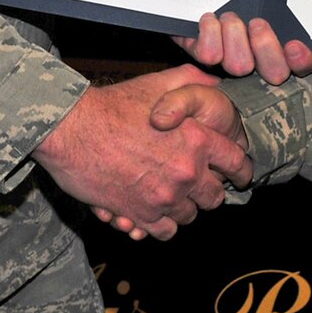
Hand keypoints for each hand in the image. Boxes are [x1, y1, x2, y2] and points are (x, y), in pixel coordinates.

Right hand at [34, 64, 250, 239]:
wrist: (72, 129)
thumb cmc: (113, 105)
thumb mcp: (158, 83)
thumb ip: (193, 81)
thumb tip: (216, 82)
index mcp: (198, 139)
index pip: (237, 163)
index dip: (239, 169)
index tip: (237, 174)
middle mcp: (186, 172)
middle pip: (216, 196)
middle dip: (209, 191)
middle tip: (197, 185)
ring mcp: (164, 197)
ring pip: (190, 216)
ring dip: (183, 207)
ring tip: (170, 195)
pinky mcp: (140, 215)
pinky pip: (164, 231)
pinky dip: (161, 224)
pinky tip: (153, 211)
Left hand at [175, 11, 311, 83]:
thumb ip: (283, 5)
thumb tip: (300, 5)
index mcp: (279, 48)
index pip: (302, 66)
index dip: (301, 61)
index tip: (294, 45)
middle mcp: (258, 60)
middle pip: (275, 73)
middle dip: (265, 47)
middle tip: (257, 24)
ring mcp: (231, 61)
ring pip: (240, 65)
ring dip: (235, 34)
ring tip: (230, 17)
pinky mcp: (204, 54)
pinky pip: (209, 54)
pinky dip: (209, 33)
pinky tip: (210, 19)